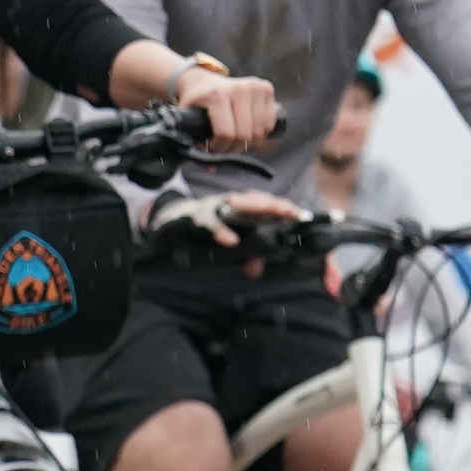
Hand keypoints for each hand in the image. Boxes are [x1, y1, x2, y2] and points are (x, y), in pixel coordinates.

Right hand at [156, 190, 306, 248]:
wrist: (170, 224)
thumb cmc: (205, 231)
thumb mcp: (229, 243)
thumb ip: (244, 257)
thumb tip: (255, 271)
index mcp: (238, 210)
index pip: (265, 205)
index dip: (282, 208)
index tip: (300, 215)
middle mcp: (227, 204)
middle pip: (254, 200)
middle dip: (272, 204)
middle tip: (289, 212)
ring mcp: (211, 207)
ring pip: (234, 202)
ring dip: (252, 205)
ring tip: (269, 210)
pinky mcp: (195, 218)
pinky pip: (209, 223)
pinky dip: (220, 231)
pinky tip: (231, 241)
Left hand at [181, 69, 280, 152]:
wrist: (202, 80)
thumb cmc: (195, 102)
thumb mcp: (188, 118)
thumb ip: (196, 141)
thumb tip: (211, 168)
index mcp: (217, 95)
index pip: (227, 133)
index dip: (221, 147)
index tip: (213, 148)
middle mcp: (238, 89)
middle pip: (245, 134)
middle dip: (234, 147)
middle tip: (226, 146)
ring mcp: (254, 87)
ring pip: (259, 131)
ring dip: (249, 141)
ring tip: (236, 138)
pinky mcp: (266, 88)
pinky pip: (269, 122)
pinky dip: (261, 131)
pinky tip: (249, 128)